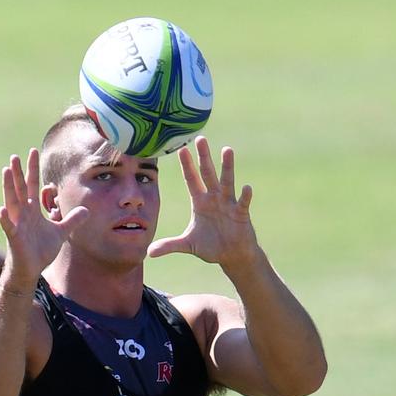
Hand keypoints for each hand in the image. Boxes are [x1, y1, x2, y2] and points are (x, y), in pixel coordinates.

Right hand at [0, 149, 87, 289]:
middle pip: (20, 189)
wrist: (31, 270)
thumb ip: (72, 220)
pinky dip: (5, 218)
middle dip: (18, 173)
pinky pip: (9, 226)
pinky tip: (2, 209)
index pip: (32, 186)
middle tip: (16, 156)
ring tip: (6, 171)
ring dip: (8, 187)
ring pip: (12, 202)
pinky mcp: (14, 238)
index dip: (33, 170)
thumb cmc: (41, 250)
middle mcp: (23, 214)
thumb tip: (86, 209)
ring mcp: (17, 224)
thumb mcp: (61, 232)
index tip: (33, 152)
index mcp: (33, 211)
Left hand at [148, 136, 259, 268]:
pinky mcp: (241, 214)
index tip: (181, 149)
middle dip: (203, 157)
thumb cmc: (210, 246)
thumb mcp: (188, 245)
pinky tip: (246, 187)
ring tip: (227, 150)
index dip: (186, 165)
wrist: (232, 256)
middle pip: (207, 174)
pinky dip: (245, 196)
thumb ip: (169, 245)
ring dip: (227, 167)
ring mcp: (228, 204)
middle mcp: (214, 199)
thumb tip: (148, 252)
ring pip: (227, 182)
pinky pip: (242, 203)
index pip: (191, 180)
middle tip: (200, 139)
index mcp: (200, 202)